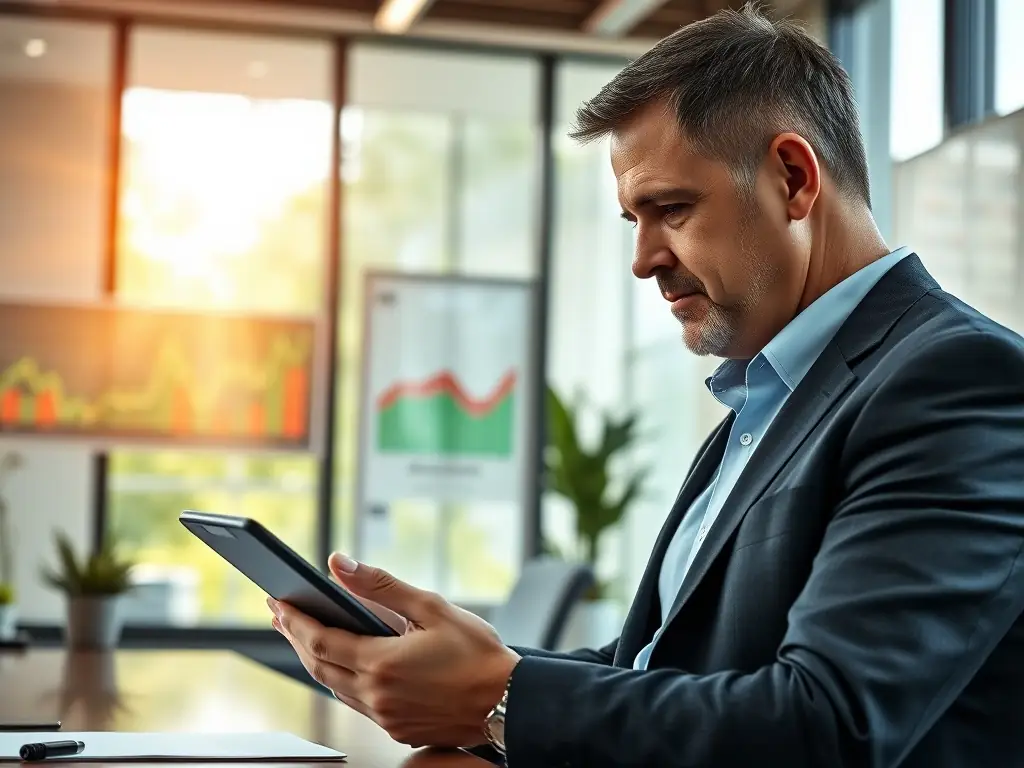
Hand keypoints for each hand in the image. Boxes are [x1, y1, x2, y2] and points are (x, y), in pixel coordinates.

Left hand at [269, 552, 519, 748]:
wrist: (510, 702)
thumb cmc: (478, 654)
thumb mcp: (431, 607)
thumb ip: (381, 585)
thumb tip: (341, 564)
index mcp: (382, 664)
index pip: (319, 640)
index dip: (294, 620)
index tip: (277, 601)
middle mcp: (377, 696)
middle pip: (318, 665)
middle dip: (295, 636)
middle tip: (280, 613)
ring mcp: (385, 717)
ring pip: (333, 686)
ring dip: (314, 658)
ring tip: (303, 632)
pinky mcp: (397, 729)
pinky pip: (355, 702)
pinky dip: (340, 678)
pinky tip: (343, 661)